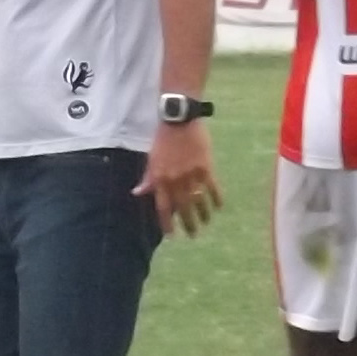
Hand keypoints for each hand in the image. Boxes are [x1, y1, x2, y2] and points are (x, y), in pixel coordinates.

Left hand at [137, 121, 222, 236]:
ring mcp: (192, 175)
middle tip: (193, 235)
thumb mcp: (152, 158)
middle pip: (182, 208)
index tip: (172, 235)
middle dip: (188, 224)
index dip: (167, 223)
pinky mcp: (206, 168)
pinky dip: (216, 199)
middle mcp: (175, 181)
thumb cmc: (163, 138)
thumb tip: (137, 193)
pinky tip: (219, 207)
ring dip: (203, 215)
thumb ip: (148, 178)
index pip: (163, 208)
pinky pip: (213, 188)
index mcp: (160, 179)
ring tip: (206, 223)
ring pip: (199, 202)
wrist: (179, 120)